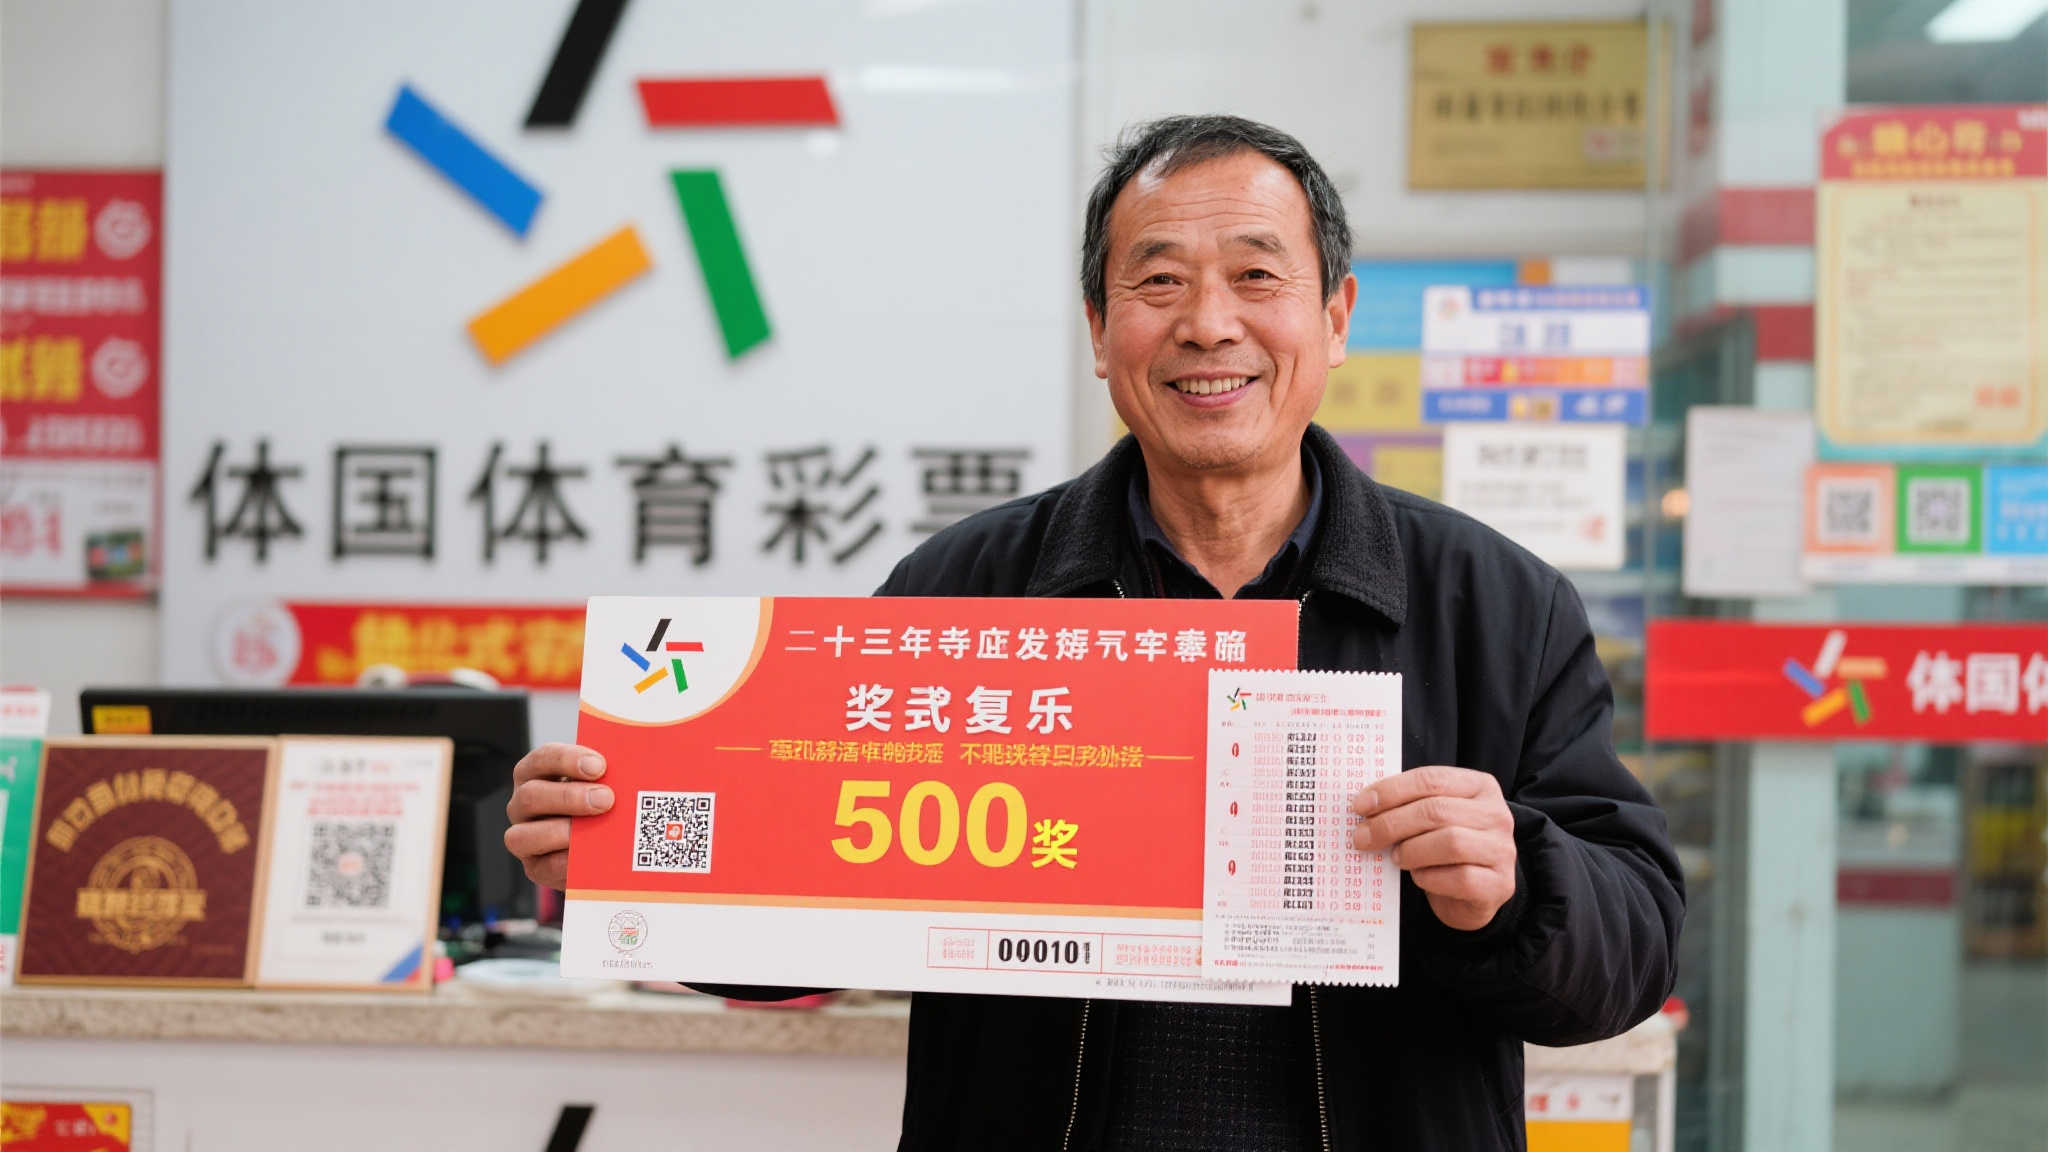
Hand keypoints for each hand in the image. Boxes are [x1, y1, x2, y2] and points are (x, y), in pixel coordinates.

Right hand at [504, 742, 613, 889]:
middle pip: (531, 796)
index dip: (567, 760)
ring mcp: (523, 836)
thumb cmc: (607, 803)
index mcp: (538, 773)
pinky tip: (591, 856)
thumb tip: (640, 761)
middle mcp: (523, 803)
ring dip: (561, 832)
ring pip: (523, 835)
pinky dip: (567, 862)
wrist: (606, 846)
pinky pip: (544, 866)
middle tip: (606, 799)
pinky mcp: (535, 867)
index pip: (543, 759)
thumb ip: (617, 772)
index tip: (599, 766)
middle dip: (569, 797)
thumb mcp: (610, 782)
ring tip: (595, 832)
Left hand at [1351, 765, 1516, 931]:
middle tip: (1363, 837)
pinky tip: (1419, 876)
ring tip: (1396, 857)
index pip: (1431, 780)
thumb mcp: (1432, 818)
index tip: (1360, 806)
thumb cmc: (1444, 849)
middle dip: (1392, 823)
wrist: (1474, 893)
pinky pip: (1460, 878)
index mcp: (1480, 786)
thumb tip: (1364, 806)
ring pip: (1450, 843)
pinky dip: (1429, 877)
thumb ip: (1408, 805)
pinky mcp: (1500, 884)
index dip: (1391, 791)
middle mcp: (1497, 814)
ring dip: (1411, 850)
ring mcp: (1502, 850)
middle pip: (1437, 811)